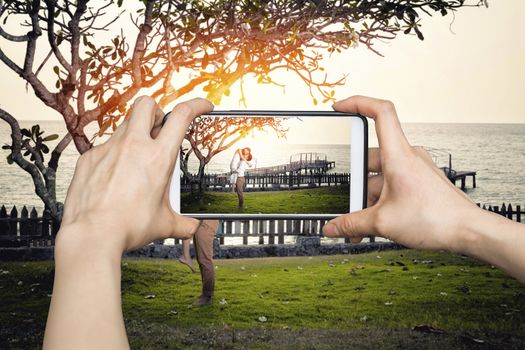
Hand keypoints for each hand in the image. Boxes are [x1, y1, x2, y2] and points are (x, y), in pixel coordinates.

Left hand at [59, 96, 213, 252]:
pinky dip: (114, 156)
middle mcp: (133, 146)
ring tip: (137, 160)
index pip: (181, 115)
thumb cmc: (127, 227)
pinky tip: (115, 177)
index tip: (202, 106)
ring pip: (125, 125)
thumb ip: (182, 223)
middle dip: (157, 111)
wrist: (91, 235)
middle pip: (147, 104)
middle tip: (160, 129)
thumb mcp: (164, 224)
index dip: (196, 104)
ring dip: (136, 134)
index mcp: (158, 158)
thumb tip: (191, 227)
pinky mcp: (90, 158)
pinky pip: (105, 147)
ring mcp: (108, 149)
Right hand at [323, 96, 479, 250]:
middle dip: (356, 184)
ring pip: (380, 176)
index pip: (380, 112)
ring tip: (363, 224)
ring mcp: (415, 169)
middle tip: (351, 204)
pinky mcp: (419, 182)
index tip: (340, 107)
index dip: (358, 103)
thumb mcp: (383, 223)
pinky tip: (377, 221)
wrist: (468, 231)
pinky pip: (392, 185)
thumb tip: (333, 228)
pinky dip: (381, 201)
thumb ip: (352, 224)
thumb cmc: (436, 219)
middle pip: (370, 158)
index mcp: (399, 156)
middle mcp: (408, 157)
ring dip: (368, 199)